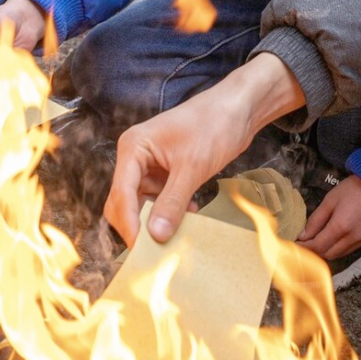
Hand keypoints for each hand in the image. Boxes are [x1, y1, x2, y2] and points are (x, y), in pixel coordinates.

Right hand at [104, 53, 305, 245]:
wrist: (239, 109)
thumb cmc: (214, 125)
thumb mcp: (193, 168)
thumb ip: (172, 202)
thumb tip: (156, 235)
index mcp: (133, 148)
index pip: (121, 193)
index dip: (129, 223)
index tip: (139, 249)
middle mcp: (136, 157)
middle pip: (124, 201)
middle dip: (138, 224)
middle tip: (154, 250)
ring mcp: (150, 165)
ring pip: (143, 203)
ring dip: (156, 220)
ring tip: (175, 235)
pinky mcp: (166, 171)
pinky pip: (160, 199)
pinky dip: (170, 211)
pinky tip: (189, 215)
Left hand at [296, 175, 360, 259]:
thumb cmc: (354, 189)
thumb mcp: (330, 200)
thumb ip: (315, 220)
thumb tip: (303, 235)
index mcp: (341, 226)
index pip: (318, 246)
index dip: (305, 247)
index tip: (297, 244)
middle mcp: (353, 238)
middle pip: (328, 254)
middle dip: (315, 251)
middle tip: (306, 242)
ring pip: (339, 255)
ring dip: (327, 251)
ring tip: (319, 240)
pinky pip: (350, 250)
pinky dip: (339, 248)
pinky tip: (334, 239)